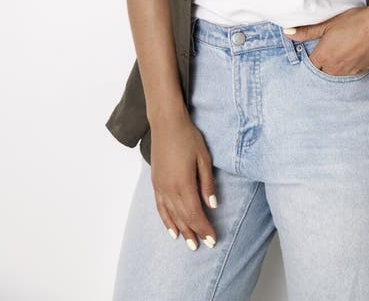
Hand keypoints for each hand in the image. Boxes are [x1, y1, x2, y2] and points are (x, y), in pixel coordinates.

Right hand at [149, 109, 217, 250]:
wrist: (166, 123)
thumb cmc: (188, 137)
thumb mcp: (203, 158)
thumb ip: (207, 184)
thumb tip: (212, 206)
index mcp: (184, 184)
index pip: (195, 214)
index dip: (204, 228)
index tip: (213, 239)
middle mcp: (170, 189)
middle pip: (183, 218)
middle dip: (194, 233)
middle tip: (204, 245)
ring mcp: (160, 186)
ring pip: (171, 215)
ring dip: (181, 230)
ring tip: (189, 244)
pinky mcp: (155, 182)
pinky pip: (160, 207)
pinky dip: (166, 221)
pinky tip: (172, 230)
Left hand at [284, 5, 368, 76]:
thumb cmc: (355, 21)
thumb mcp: (327, 23)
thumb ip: (306, 32)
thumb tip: (288, 33)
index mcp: (323, 57)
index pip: (310, 66)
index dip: (311, 57)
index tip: (315, 49)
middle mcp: (334, 68)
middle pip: (322, 71)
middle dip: (323, 62)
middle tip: (329, 47)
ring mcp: (348, 72)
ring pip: (336, 73)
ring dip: (335, 65)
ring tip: (342, 48)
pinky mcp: (361, 71)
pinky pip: (349, 72)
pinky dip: (348, 65)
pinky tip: (352, 52)